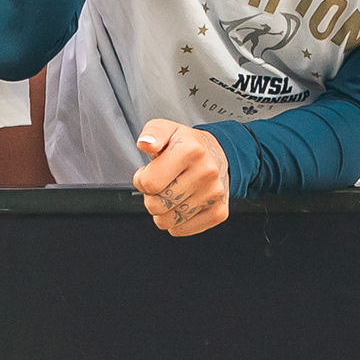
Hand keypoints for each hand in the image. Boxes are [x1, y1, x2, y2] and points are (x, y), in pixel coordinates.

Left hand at [133, 121, 230, 235]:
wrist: (218, 155)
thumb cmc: (186, 145)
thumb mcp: (166, 129)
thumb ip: (152, 133)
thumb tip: (145, 143)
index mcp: (191, 150)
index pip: (150, 183)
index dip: (141, 180)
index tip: (147, 173)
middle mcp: (206, 172)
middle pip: (157, 204)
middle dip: (150, 197)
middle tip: (159, 185)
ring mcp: (214, 194)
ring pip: (168, 220)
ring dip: (162, 211)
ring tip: (169, 194)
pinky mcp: (219, 212)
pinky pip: (182, 229)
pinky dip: (175, 221)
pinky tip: (180, 204)